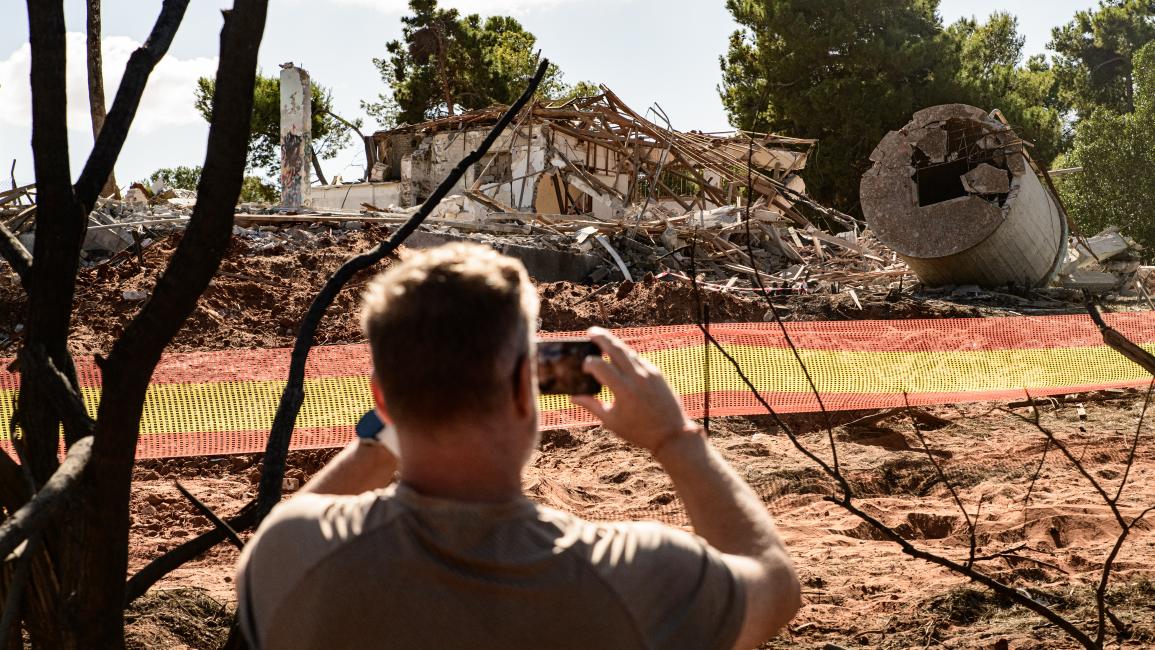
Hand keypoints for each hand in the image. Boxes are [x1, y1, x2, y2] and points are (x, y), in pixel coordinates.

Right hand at [571, 327, 699, 454]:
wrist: (672, 434)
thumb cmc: (639, 431)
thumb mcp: (611, 421)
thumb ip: (591, 405)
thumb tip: (573, 397)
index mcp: (623, 390)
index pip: (600, 365)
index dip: (589, 363)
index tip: (584, 367)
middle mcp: (636, 377)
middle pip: (615, 348)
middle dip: (601, 337)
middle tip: (590, 331)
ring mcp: (649, 372)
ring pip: (628, 351)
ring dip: (614, 344)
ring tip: (602, 340)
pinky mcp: (657, 372)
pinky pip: (638, 359)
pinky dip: (627, 356)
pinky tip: (619, 359)